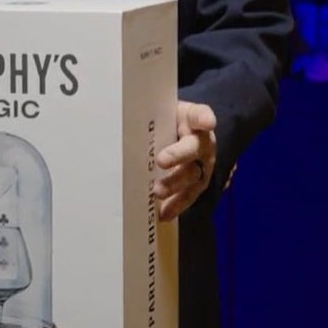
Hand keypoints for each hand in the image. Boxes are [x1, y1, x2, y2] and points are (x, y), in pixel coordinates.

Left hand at [152, 101, 217, 220]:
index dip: (204, 118)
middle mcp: (201, 141)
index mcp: (192, 118)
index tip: (207, 122)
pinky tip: (164, 213)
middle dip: (178, 155)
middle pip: (193, 147)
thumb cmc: (165, 123)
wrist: (176, 136)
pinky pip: (189, 195)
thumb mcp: (160, 114)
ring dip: (175, 184)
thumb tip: (119, 123)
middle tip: (161, 160)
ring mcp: (202, 164)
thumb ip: (147, 118)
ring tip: (158, 192)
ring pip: (193, 175)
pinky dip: (177, 205)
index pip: (200, 114)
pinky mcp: (198, 183)